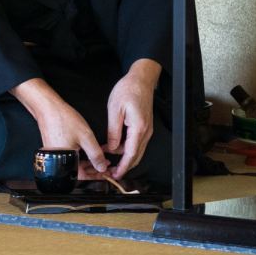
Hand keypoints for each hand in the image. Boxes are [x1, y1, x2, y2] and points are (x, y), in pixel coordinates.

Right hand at [12, 78, 109, 178]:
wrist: (47, 108)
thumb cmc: (63, 120)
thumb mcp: (85, 137)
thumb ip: (95, 154)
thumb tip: (102, 167)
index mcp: (65, 162)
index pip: (83, 176)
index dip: (97, 175)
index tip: (106, 173)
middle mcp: (58, 162)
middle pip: (78, 172)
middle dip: (93, 169)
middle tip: (105, 165)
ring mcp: (55, 155)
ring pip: (74, 164)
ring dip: (87, 163)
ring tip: (98, 158)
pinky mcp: (54, 149)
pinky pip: (69, 157)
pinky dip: (79, 156)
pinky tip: (86, 150)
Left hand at [105, 60, 160, 179]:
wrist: (141, 79)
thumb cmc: (128, 90)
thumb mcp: (115, 109)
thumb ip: (113, 131)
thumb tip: (112, 148)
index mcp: (138, 128)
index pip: (131, 154)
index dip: (123, 167)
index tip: (115, 175)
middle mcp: (146, 132)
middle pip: (136, 156)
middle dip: (124, 166)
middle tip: (111, 173)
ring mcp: (146, 129)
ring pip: (136, 150)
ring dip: (124, 157)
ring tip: (109, 159)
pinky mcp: (144, 126)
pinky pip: (137, 143)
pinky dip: (127, 148)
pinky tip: (115, 147)